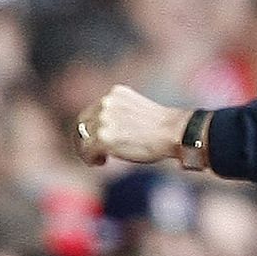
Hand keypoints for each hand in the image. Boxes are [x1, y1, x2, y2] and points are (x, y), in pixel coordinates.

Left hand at [76, 85, 190, 166]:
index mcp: (115, 93)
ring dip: (87, 149)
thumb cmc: (162, 127)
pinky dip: (90, 158)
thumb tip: (106, 128)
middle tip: (90, 151)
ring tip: (98, 159)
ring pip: (82, 137)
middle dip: (84, 138)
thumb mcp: (136, 109)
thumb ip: (119, 112)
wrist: (174, 133)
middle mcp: (105, 103)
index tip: (95, 137)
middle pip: (83, 122)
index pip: (93, 110)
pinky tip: (100, 162)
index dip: (91, 126)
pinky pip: (86, 150)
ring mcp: (103, 119)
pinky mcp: (102, 137)